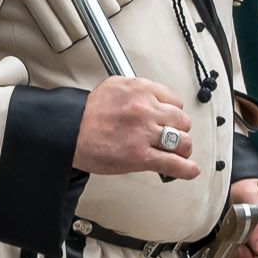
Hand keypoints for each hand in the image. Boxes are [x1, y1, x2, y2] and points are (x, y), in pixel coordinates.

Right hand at [73, 76, 198, 180]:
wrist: (67, 132)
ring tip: (173, 151)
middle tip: (169, 135)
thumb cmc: (86, 115)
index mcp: (140, 90)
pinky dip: (185, 169)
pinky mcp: (140, 156)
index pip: (174, 100)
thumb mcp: (113, 87)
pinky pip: (172, 163)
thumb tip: (151, 95)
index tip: (168, 118)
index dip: (172, 111)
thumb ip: (136, 90)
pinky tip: (190, 170)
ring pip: (181, 141)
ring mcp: (144, 134)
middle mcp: (145, 110)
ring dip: (180, 147)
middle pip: (181, 120)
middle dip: (178, 129)